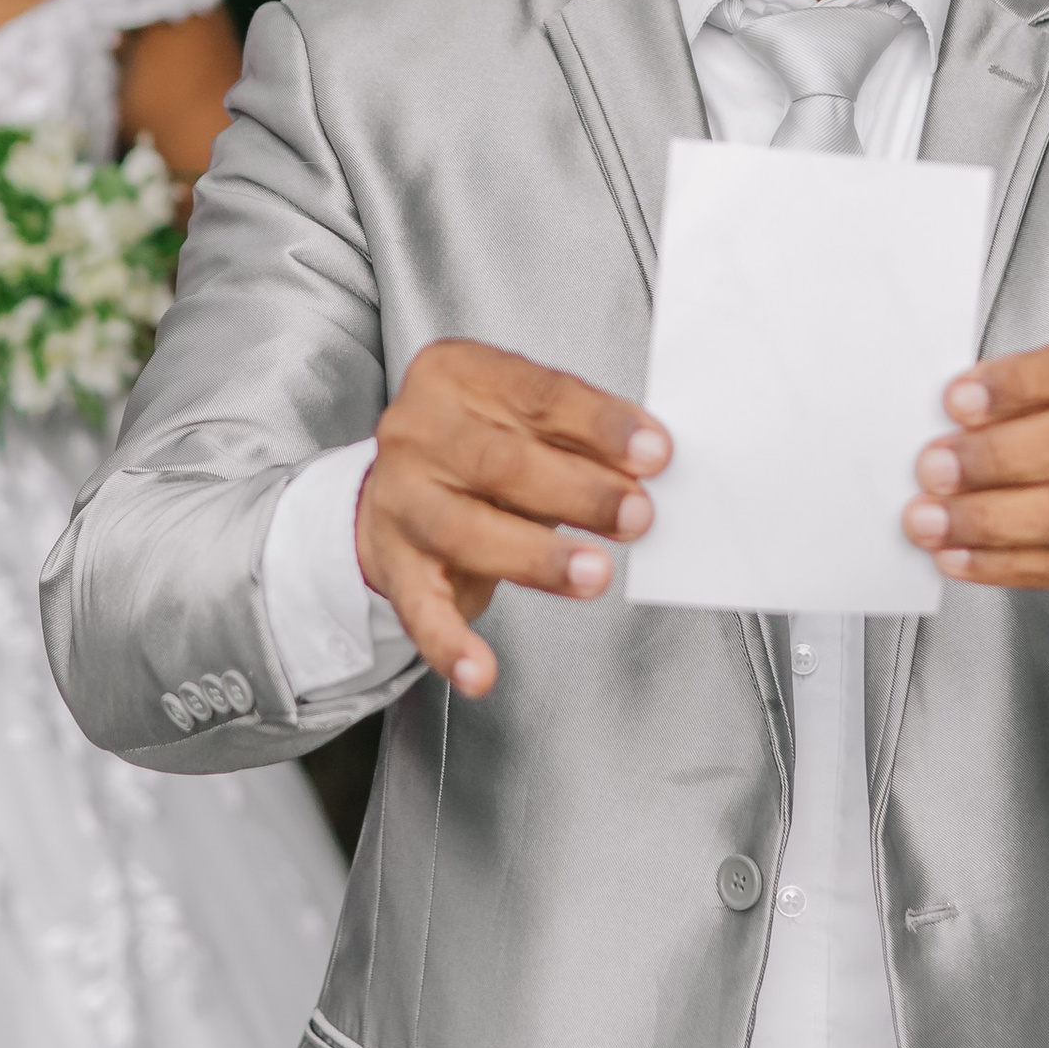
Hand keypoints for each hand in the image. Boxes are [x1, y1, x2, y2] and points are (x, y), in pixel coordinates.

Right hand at [357, 338, 668, 699]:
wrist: (398, 489)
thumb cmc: (483, 446)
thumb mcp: (525, 418)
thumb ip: (579, 432)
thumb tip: (649, 462)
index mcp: (455, 374)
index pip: (534, 392)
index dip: (598, 424)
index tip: (655, 453)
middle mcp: (416, 431)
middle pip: (500, 462)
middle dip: (577, 491)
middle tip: (637, 514)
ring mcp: (400, 500)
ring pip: (467, 531)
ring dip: (536, 558)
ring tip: (594, 574)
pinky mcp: (393, 566)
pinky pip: (421, 610)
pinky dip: (450, 645)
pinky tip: (482, 674)